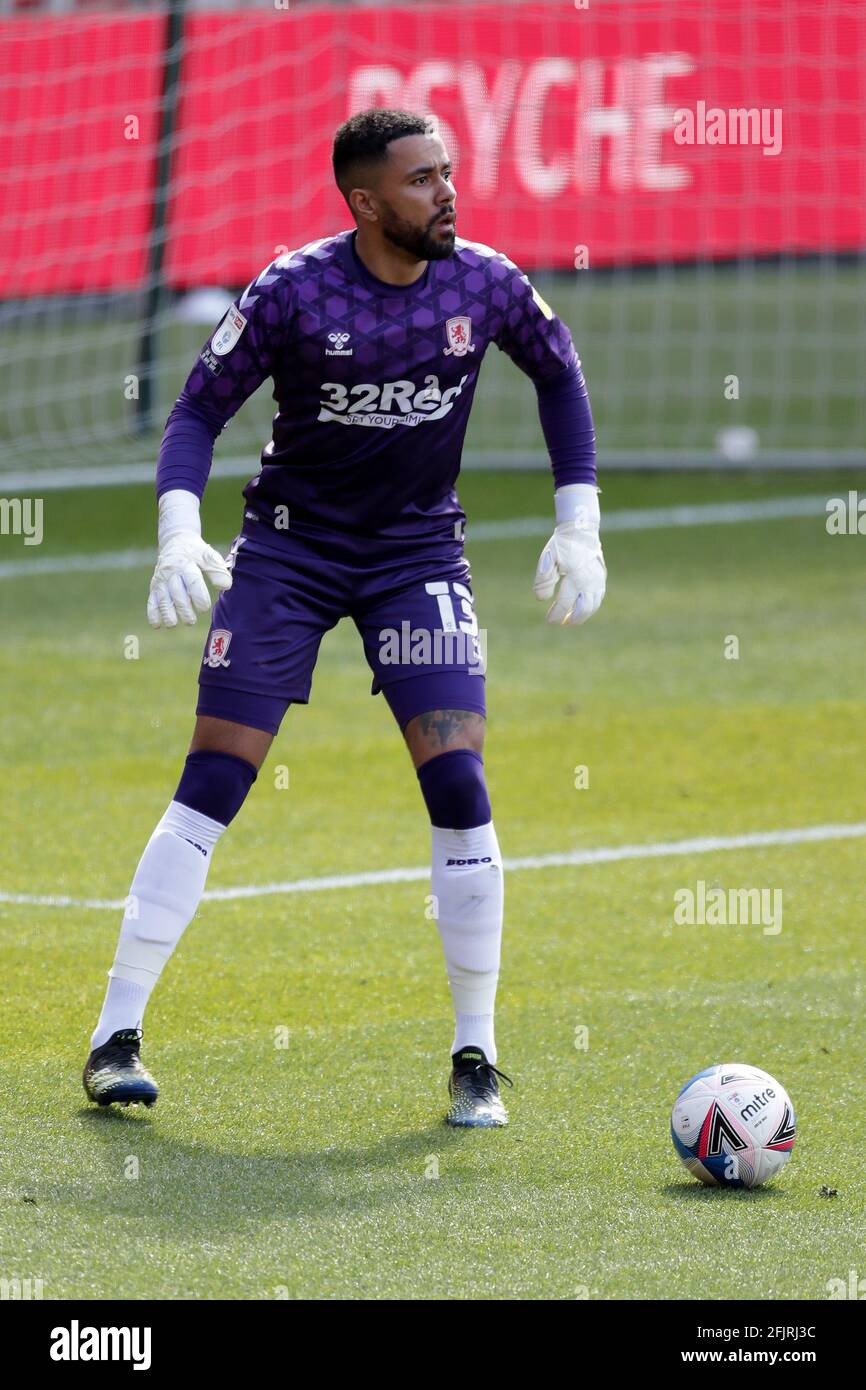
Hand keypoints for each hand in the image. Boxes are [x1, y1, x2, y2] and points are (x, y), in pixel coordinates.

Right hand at [146, 489, 231, 627]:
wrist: (176, 541)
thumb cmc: (196, 552)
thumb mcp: (208, 556)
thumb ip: (217, 571)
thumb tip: (226, 586)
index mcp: (185, 564)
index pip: (192, 583)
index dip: (199, 598)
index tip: (204, 607)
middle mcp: (171, 573)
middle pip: (177, 595)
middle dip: (184, 611)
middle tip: (191, 620)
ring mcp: (161, 581)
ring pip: (162, 600)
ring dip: (167, 615)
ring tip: (174, 624)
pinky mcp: (154, 587)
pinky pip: (151, 601)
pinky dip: (153, 614)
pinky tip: (158, 625)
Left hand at [533, 484, 605, 625]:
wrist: (581, 530)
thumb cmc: (561, 545)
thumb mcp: (547, 558)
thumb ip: (543, 579)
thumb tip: (542, 599)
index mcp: (575, 576)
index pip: (565, 602)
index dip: (556, 614)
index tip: (549, 620)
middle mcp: (589, 580)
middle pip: (582, 609)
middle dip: (571, 619)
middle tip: (560, 622)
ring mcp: (598, 580)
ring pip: (593, 606)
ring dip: (581, 616)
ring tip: (569, 620)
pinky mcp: (601, 578)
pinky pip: (598, 598)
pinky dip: (590, 607)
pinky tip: (580, 610)